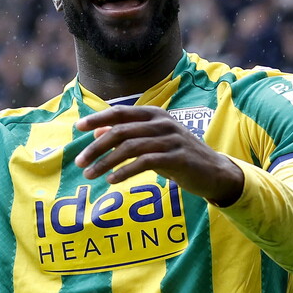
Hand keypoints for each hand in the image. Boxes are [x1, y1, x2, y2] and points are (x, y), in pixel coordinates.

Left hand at [73, 106, 243, 204]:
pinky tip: (112, 180)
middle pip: (121, 131)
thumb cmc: (179, 155)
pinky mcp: (178, 157)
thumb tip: (96, 130)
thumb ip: (127, 134)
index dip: (97, 118)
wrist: (215, 171)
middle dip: (96, 147)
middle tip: (79, 162)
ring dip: (106, 162)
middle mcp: (163, 123)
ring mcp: (172, 139)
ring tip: (90, 174)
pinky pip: (145, 162)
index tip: (78, 128)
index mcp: (155, 114)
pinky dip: (125, 171)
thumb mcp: (152, 141)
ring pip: (130, 147)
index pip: (120, 112)